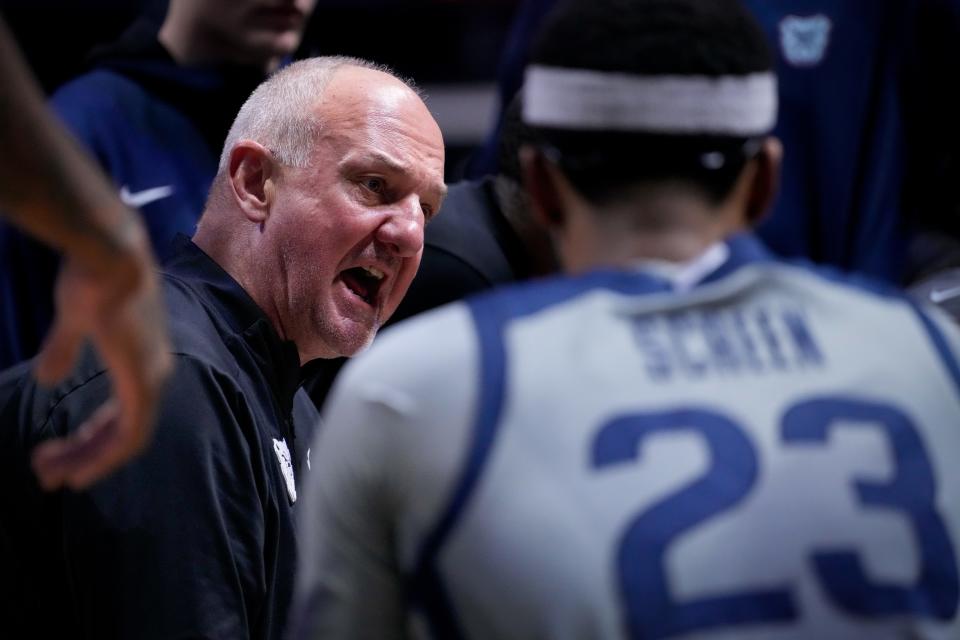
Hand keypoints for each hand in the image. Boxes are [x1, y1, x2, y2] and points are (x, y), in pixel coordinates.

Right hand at [30, 241, 171, 489]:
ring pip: (124, 439)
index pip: (122, 414)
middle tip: (45, 472)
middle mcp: (156, 373)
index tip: (58, 455)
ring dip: (86, 459)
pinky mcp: (144, 382)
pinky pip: (129, 435)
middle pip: (123, 432)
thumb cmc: (91, 277)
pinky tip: (76, 473)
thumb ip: (64, 349)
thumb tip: (48, 379)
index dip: (91, 439)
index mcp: (143, 360)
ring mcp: (152, 380)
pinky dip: (102, 457)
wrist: (107, 254)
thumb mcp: (73, 319)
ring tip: (48, 473)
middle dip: (84, 455)